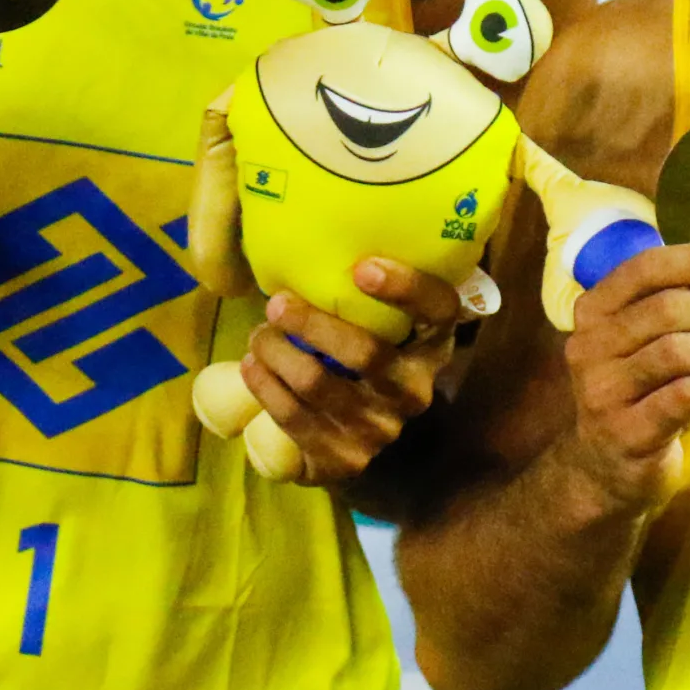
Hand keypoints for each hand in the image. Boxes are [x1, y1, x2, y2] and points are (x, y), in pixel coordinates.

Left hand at [239, 258, 464, 487]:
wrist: (361, 437)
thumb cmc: (365, 357)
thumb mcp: (385, 326)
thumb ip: (371, 292)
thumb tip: (318, 230)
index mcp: (433, 346)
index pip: (439, 311)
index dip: (407, 288)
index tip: (362, 267)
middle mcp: (415, 391)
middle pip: (366, 353)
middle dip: (313, 324)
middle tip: (277, 303)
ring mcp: (381, 430)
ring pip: (319, 385)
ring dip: (278, 354)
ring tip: (259, 334)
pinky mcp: (345, 460)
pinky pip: (295, 419)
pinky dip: (266, 388)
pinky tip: (250, 367)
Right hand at [554, 244, 689, 516]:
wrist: (606, 468)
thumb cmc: (639, 391)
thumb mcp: (645, 343)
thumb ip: (678, 310)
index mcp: (594, 310)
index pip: (645, 268)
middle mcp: (589, 346)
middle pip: (666, 310)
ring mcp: (603, 391)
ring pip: (675, 352)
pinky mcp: (627, 432)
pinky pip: (683, 397)